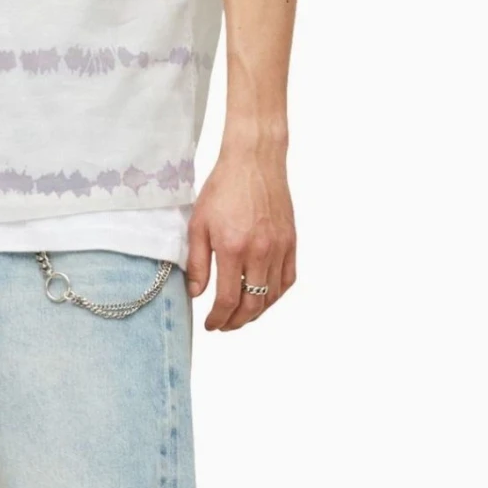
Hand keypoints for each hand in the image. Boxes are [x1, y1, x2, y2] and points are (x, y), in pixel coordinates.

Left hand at [185, 148, 296, 332]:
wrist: (254, 161)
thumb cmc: (223, 188)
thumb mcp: (198, 224)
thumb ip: (198, 263)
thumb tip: (197, 294)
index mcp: (233, 248)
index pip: (228, 299)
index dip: (219, 318)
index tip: (210, 324)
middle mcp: (260, 251)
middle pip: (253, 304)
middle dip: (237, 322)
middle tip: (224, 325)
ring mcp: (279, 248)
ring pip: (272, 295)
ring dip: (256, 312)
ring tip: (241, 315)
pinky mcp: (291, 242)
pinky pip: (288, 279)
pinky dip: (275, 295)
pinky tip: (263, 297)